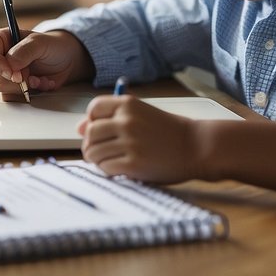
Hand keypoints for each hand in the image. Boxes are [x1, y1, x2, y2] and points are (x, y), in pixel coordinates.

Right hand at [0, 28, 91, 100]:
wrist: (66, 60)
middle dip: (12, 78)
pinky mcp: (12, 86)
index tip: (13, 74)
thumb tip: (10, 64)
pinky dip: (27, 93)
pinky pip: (12, 96)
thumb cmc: (52, 46)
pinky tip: (39, 83)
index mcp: (0, 40)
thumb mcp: (41, 42)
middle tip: (28, 75)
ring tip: (38, 78)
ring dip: (22, 86)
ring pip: (1, 87)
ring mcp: (5, 73)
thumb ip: (24, 51)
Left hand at [78, 95, 200, 183]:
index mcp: (128, 105)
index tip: (99, 130)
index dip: (91, 121)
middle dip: (90, 144)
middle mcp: (127, 121)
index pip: (93, 109)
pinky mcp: (133, 164)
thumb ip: (111, 118)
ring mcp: (130, 143)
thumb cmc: (168, 132)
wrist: (196, 147)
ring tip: (110, 161)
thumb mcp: (141, 115)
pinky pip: (105, 168)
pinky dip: (108, 171)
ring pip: (94, 152)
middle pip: (89, 132)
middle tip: (101, 151)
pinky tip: (119, 169)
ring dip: (97, 159)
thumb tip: (79, 127)